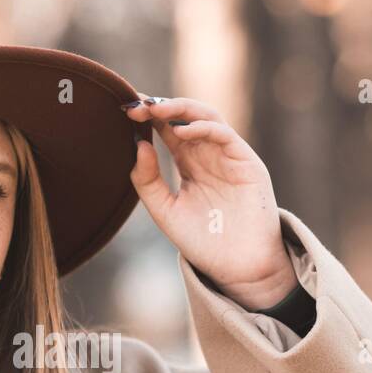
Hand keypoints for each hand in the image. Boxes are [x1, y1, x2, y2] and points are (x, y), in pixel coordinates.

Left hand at [123, 93, 297, 309]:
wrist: (237, 268)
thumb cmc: (203, 242)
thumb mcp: (165, 211)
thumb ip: (148, 181)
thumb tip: (138, 144)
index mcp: (189, 163)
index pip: (167, 128)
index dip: (148, 116)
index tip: (124, 109)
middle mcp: (209, 154)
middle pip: (185, 116)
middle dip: (160, 107)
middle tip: (136, 104)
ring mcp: (229, 156)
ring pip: (206, 117)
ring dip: (180, 109)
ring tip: (155, 110)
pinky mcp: (247, 162)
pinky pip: (224, 135)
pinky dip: (202, 128)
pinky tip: (179, 133)